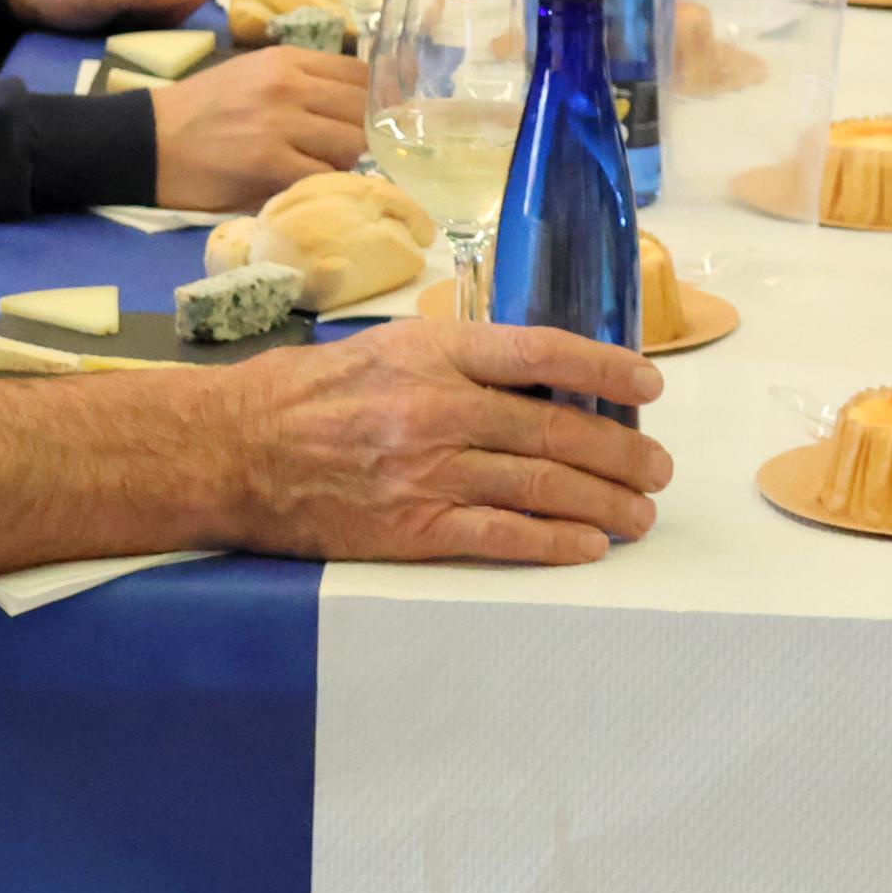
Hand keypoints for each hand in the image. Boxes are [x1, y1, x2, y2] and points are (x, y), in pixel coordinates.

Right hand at [144, 44, 368, 213]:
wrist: (147, 141)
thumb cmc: (201, 111)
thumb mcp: (253, 75)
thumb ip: (301, 83)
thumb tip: (354, 107)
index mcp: (286, 59)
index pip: (360, 73)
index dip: (378, 99)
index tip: (382, 120)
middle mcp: (288, 85)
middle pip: (362, 109)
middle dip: (370, 135)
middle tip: (364, 155)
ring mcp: (280, 123)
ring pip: (350, 144)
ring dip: (350, 163)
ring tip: (335, 172)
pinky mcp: (268, 163)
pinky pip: (322, 176)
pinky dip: (325, 185)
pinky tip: (313, 188)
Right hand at [204, 316, 665, 564]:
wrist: (233, 450)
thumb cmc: (305, 393)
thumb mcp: (385, 347)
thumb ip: (457, 357)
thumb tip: (534, 372)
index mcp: (435, 352)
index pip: (542, 352)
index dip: (606, 367)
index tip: (648, 385)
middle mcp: (439, 407)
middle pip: (556, 427)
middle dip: (621, 451)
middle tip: (658, 467)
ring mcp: (427, 471)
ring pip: (541, 484)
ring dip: (605, 501)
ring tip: (641, 512)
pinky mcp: (411, 527)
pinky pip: (500, 535)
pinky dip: (554, 541)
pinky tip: (589, 545)